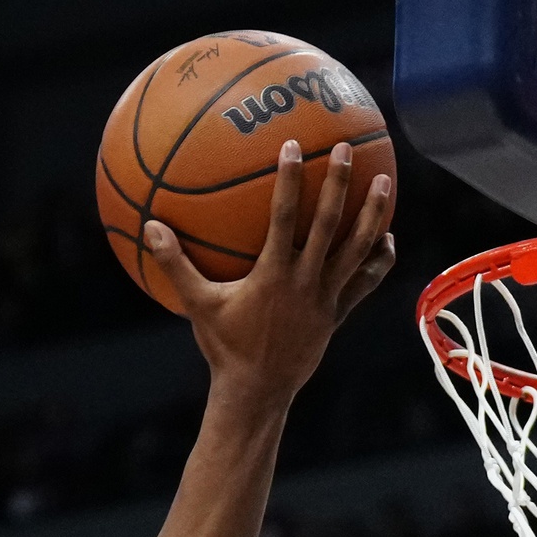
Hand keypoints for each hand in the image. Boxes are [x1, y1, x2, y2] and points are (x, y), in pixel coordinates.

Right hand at [144, 138, 396, 402]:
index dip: (290, 180)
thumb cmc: (225, 347)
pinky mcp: (337, 313)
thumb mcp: (197, 305)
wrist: (258, 391)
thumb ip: (175, 265)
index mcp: (273, 274)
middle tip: (348, 148)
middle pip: (329, 224)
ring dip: (372, 215)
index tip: (294, 145)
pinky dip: (378, 260)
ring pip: (357, 249)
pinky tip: (387, 238)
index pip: (284, 217)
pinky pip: (364, 282)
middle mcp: (305, 281)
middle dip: (340, 184)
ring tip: (384, 182)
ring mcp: (326, 297)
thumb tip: (149, 227)